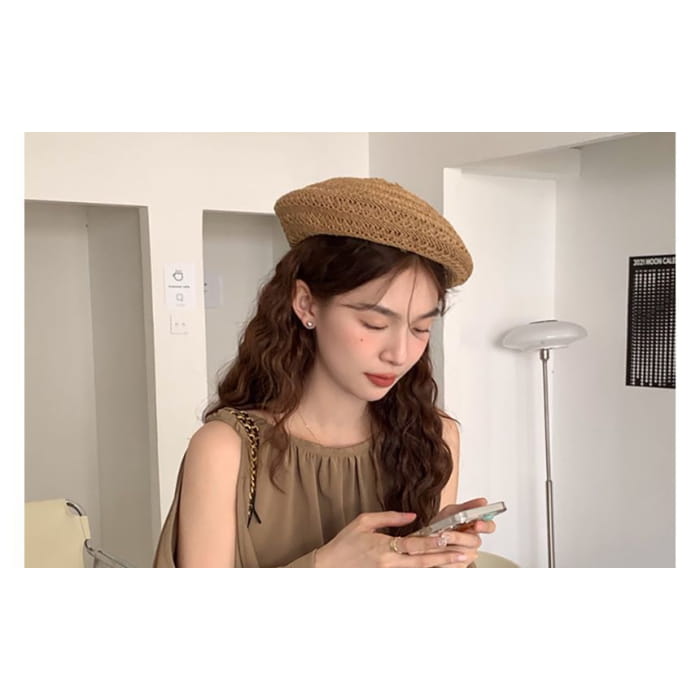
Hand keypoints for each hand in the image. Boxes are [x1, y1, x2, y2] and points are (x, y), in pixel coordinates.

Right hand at [315, 511, 472, 567]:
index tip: (448, 538)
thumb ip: (389, 517)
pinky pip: (410, 580)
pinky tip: (438, 573)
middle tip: (463, 555)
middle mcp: (389, 565)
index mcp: (384, 548)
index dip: (432, 542)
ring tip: (458, 564)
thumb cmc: (344, 543)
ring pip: (419, 573)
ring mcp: (389, 577)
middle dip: (444, 558)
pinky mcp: (386, 583)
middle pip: (422, 562)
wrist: (327, 569)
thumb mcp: (363, 521)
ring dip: (439, 568)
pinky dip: (425, 576)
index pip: (414, 545)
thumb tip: (412, 516)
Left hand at [426, 497, 496, 567]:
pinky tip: (435, 554)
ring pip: (463, 554)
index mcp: (475, 527)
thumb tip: (483, 502)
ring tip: (436, 542)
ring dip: (448, 548)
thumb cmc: (442, 525)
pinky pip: (455, 565)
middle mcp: (473, 541)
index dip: (485, 526)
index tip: (476, 524)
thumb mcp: (451, 512)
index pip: (489, 526)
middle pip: (475, 541)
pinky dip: (443, 559)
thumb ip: (466, 507)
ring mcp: (468, 555)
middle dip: (459, 537)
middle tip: (446, 534)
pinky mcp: (459, 566)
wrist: (426, 540)